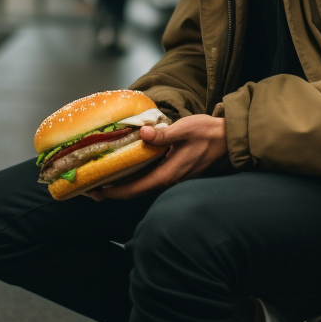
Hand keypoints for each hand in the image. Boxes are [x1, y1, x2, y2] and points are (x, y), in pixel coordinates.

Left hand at [93, 115, 227, 199]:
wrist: (228, 139)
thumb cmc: (208, 133)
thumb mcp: (185, 129)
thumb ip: (164, 134)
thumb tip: (143, 133)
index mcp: (169, 174)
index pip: (136, 189)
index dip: (114, 192)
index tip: (97, 190)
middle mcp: (169, 181)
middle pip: (136, 192)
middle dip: (114, 192)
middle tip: (92, 188)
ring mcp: (173, 178)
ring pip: (143, 187)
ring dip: (124, 186)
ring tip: (104, 180)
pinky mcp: (176, 173)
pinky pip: (151, 180)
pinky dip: (135, 179)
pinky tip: (127, 171)